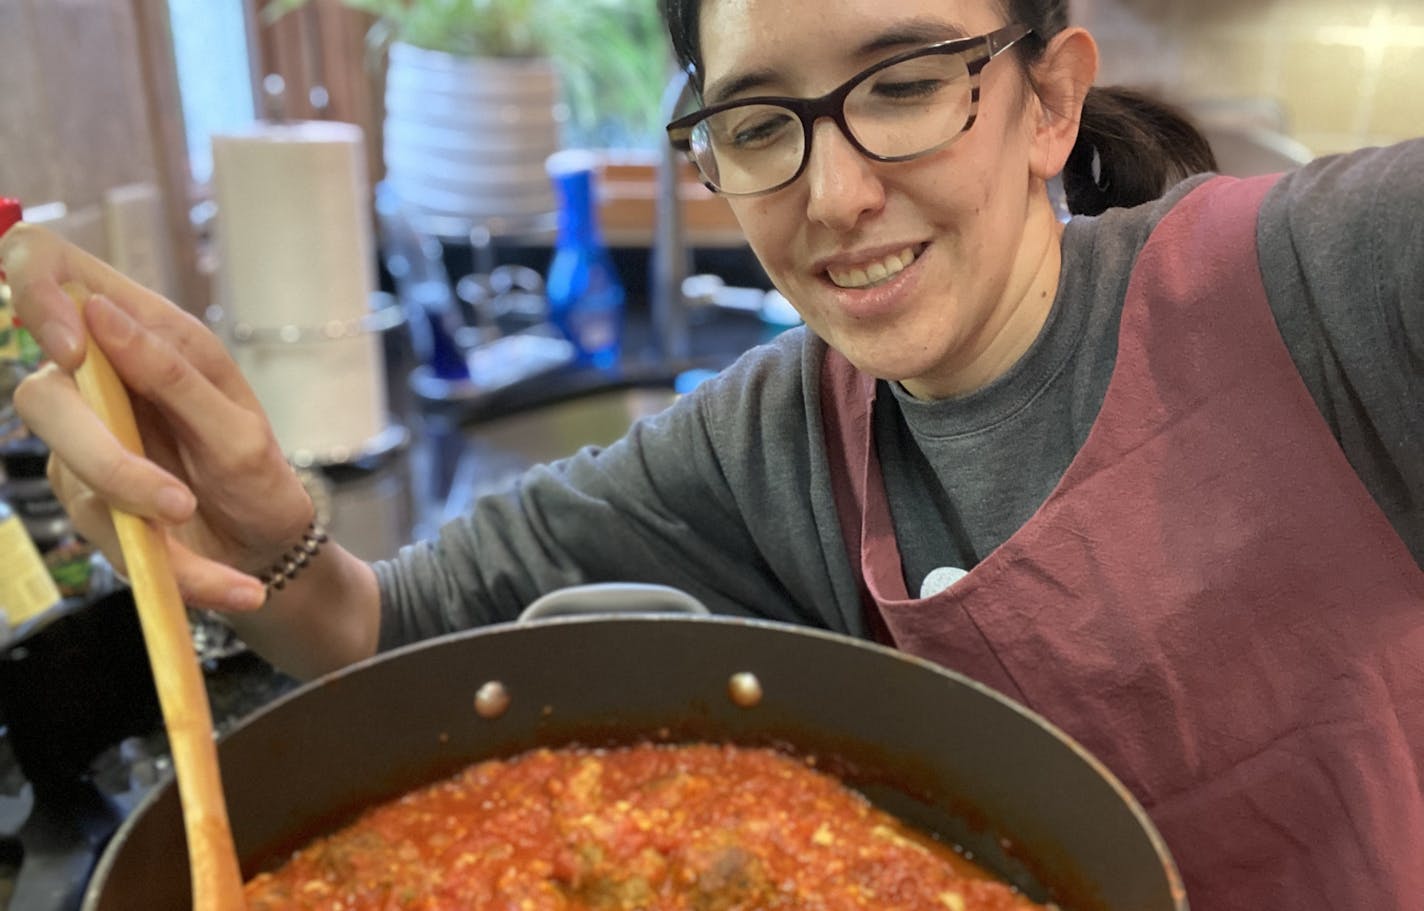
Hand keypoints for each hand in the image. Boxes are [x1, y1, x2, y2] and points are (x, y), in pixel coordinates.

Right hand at [2, 223, 313, 611]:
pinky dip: (175, 569)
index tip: (72, 348)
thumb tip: (97, 312)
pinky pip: (108, 535)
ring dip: (144, 516)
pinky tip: (232, 588)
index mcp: (144, 336)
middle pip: (41, 396)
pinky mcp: (89, 505)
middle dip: (104, 457)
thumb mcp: (237, 429)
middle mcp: (101, 384)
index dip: (36, 292)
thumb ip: (171, 373)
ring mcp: (86, 446)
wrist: (271, 552)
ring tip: (218, 544)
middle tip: (174, 501)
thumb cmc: (258, 477)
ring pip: (72, 473)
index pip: (48, 269)